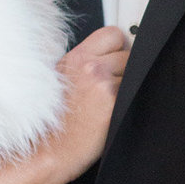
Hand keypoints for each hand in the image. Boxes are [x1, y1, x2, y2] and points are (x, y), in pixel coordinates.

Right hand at [43, 26, 129, 183]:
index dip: (116, 48)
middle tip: (106, 91)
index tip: (114, 60)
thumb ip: (85, 64)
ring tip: (106, 105)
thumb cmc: (52, 122)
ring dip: (127, 87)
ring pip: (135, 74)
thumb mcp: (59, 80)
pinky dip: (128, 103)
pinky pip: (135, 93)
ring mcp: (103, 83)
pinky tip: (111, 115)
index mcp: (76, 58)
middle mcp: (89, 67)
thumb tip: (111, 58)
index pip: (112, 33)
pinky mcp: (114, 101)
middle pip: (128, 53)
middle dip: (122, 70)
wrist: (49, 150)